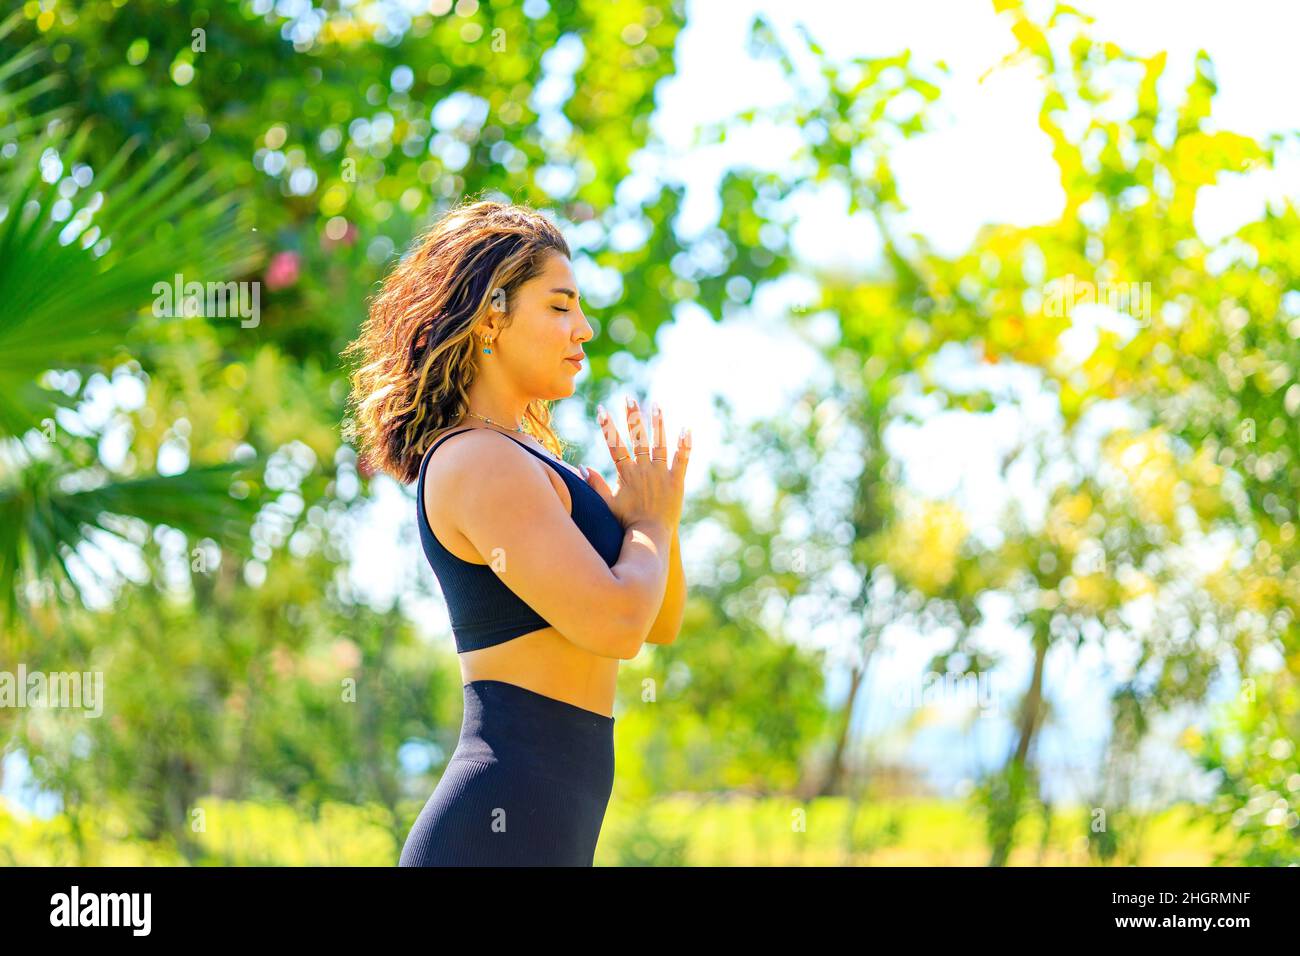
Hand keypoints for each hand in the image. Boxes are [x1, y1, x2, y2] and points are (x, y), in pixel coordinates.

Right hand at [588, 395, 689, 531]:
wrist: (650, 535)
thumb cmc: (627, 521)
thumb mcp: (607, 503)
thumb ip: (596, 485)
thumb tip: (583, 468)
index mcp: (626, 473)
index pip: (615, 445)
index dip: (608, 427)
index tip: (602, 409)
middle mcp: (643, 469)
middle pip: (637, 438)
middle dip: (632, 416)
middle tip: (629, 398)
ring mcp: (660, 474)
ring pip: (659, 444)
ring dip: (658, 423)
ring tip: (656, 405)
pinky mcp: (676, 481)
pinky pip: (682, 459)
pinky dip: (684, 445)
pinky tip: (686, 429)